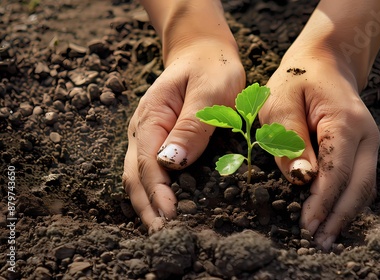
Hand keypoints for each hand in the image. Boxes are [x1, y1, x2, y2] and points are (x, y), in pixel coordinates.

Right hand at [123, 40, 244, 232]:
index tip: (171, 216)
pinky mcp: (160, 142)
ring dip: (149, 204)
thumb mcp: (209, 92)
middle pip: (137, 176)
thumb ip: (191, 126)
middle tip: (165, 235)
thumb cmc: (210, 69)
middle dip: (148, 207)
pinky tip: (167, 208)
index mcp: (151, 118)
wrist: (204, 54)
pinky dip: (156, 193)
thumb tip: (171, 163)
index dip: (158, 192)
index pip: (148, 163)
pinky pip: (152, 171)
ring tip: (163, 230)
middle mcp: (143, 131)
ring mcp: (149, 137)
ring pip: (141, 177)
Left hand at [260, 47, 379, 249]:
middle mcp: (367, 135)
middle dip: (340, 216)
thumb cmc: (298, 81)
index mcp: (345, 121)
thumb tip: (303, 179)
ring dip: (346, 214)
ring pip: (365, 187)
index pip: (337, 170)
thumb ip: (290, 139)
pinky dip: (349, 201)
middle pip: (360, 185)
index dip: (322, 201)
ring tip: (327, 238)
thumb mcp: (280, 101)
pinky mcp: (366, 149)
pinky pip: (361, 180)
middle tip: (320, 242)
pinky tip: (334, 217)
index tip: (307, 225)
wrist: (325, 63)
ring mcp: (371, 143)